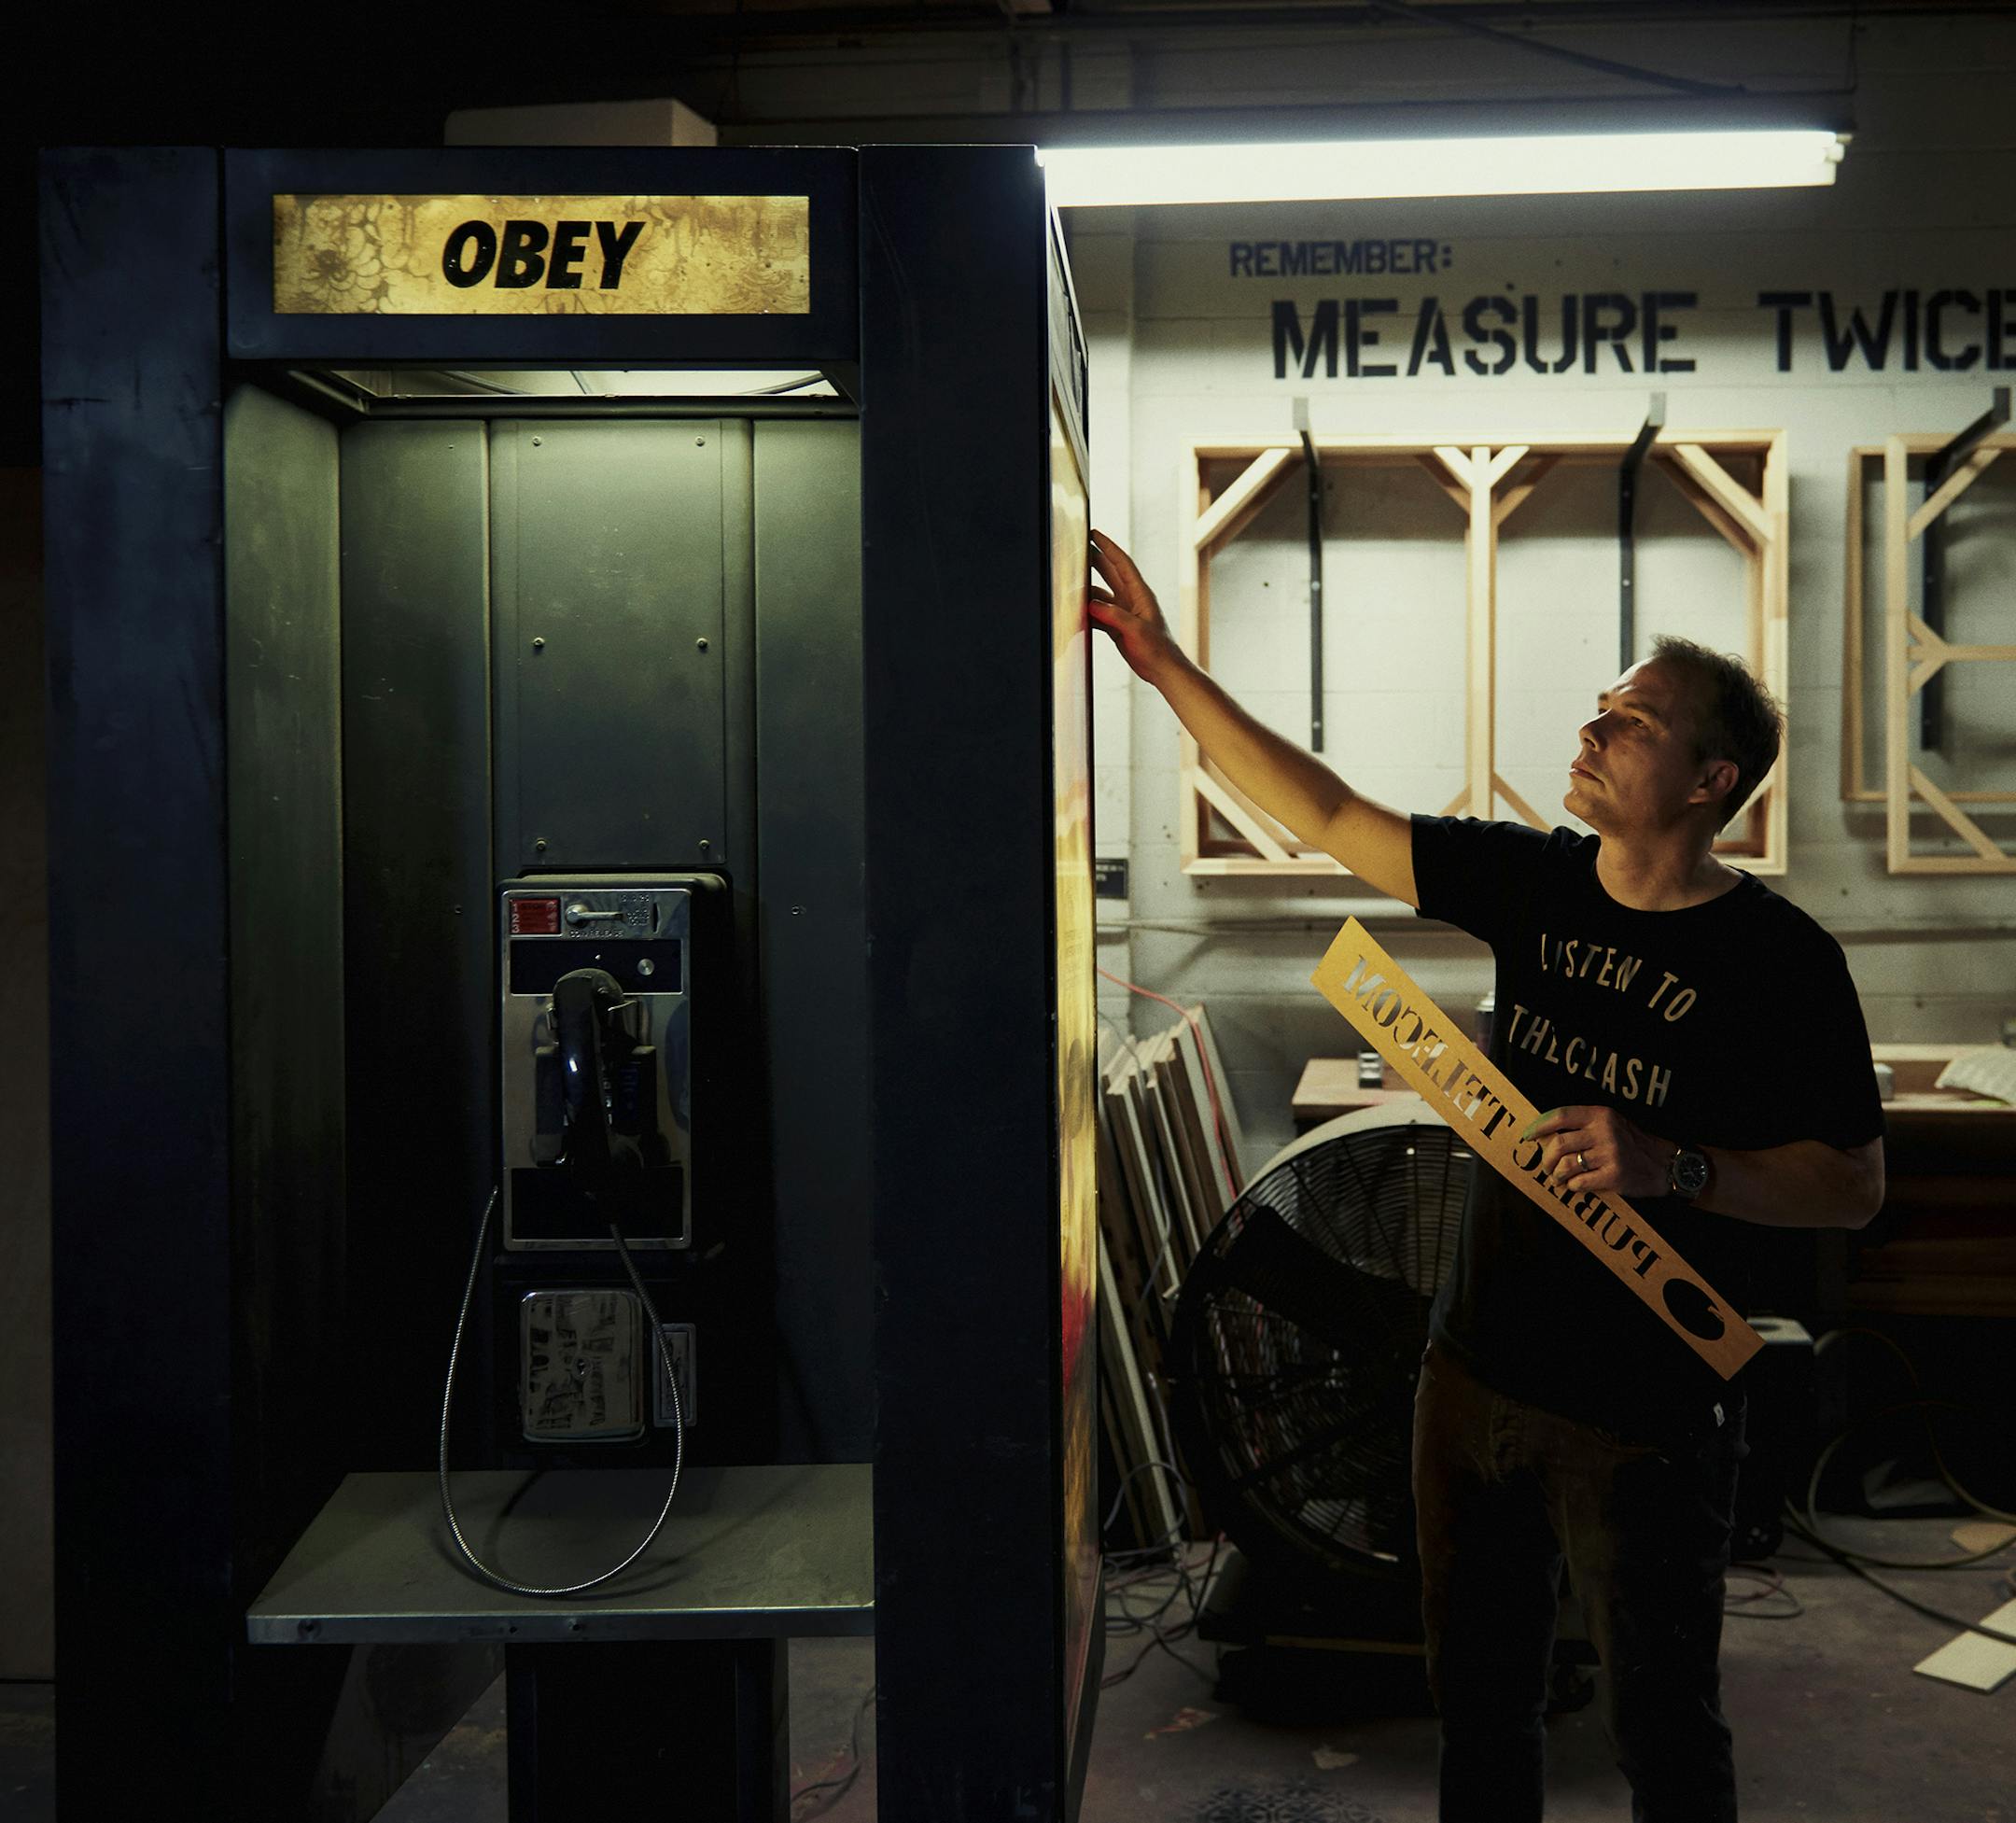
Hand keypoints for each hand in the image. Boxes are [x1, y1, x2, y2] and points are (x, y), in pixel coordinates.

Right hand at [1087, 529, 1179, 683]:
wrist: (1163, 670)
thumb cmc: (1158, 649)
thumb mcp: (1136, 630)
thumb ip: (1113, 615)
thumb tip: (1091, 604)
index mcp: (1141, 594)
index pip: (1122, 564)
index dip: (1108, 547)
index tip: (1094, 533)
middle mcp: (1132, 599)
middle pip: (1110, 573)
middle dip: (1094, 559)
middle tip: (1078, 546)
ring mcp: (1124, 613)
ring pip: (1101, 595)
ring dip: (1087, 589)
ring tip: (1070, 583)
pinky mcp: (1118, 626)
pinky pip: (1098, 614)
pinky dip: (1087, 613)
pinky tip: (1076, 613)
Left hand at [1521, 1105, 1671, 1199]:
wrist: (1663, 1164)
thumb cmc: (1631, 1143)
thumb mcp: (1611, 1123)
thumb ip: (1583, 1125)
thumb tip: (1545, 1135)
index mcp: (1600, 1115)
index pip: (1560, 1115)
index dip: (1539, 1126)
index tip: (1527, 1136)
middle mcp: (1604, 1132)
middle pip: (1559, 1144)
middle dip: (1545, 1159)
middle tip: (1546, 1167)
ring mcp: (1610, 1154)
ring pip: (1566, 1165)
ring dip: (1556, 1175)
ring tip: (1557, 1178)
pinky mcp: (1614, 1176)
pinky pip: (1580, 1183)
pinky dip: (1572, 1186)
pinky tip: (1574, 1185)